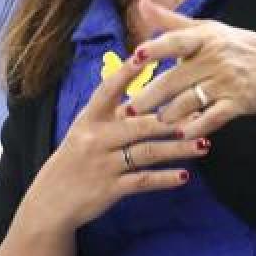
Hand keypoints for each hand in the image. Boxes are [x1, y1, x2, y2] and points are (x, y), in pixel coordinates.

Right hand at [23, 50, 210, 231]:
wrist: (51, 202)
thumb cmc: (75, 159)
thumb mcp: (85, 130)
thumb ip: (111, 111)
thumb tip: (139, 84)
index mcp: (89, 119)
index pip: (108, 90)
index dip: (126, 72)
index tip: (146, 54)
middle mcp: (96, 139)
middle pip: (139, 124)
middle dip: (171, 119)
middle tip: (199, 113)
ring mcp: (103, 165)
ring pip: (148, 152)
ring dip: (178, 149)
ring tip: (204, 145)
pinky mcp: (110, 189)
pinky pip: (143, 181)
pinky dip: (164, 179)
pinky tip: (185, 176)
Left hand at [125, 0, 255, 138]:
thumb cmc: (232, 46)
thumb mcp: (205, 29)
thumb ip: (170, 21)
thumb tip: (141, 3)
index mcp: (204, 38)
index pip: (176, 42)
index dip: (156, 49)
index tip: (135, 57)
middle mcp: (215, 58)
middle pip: (176, 79)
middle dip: (150, 96)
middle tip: (128, 110)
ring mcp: (227, 81)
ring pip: (191, 100)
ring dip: (170, 114)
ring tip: (157, 121)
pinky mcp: (239, 101)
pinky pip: (214, 117)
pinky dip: (197, 126)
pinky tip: (182, 133)